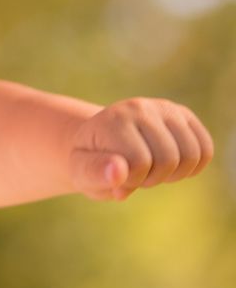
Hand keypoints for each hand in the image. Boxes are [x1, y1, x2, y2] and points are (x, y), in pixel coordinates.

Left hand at [69, 98, 212, 200]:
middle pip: (169, 159)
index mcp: (112, 120)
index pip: (140, 163)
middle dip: (153, 178)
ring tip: (152, 168)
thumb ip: (95, 173)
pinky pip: (205, 148)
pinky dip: (194, 165)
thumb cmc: (90, 161)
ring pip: (192, 154)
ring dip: (175, 173)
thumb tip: (118, 170)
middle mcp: (139, 107)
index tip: (117, 176)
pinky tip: (173, 165)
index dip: (132, 180)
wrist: (98, 140)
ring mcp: (163, 107)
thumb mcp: (81, 172)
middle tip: (135, 173)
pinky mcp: (181, 114)